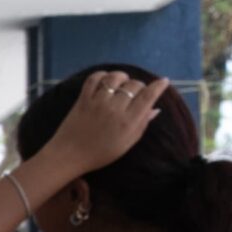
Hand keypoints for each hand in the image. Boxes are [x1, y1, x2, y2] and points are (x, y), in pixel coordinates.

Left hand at [35, 68, 170, 179]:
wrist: (68, 155)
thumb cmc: (100, 153)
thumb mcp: (127, 143)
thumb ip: (142, 125)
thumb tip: (155, 109)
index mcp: (128, 122)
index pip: (148, 97)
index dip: (158, 86)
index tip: (163, 81)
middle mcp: (114, 109)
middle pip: (134, 85)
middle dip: (139, 85)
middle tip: (137, 92)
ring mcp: (97, 103)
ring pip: (115, 78)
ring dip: (122, 77)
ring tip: (122, 83)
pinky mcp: (82, 100)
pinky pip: (93, 79)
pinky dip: (101, 75)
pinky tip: (105, 80)